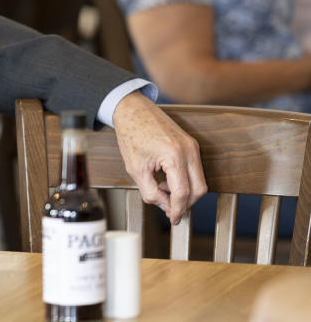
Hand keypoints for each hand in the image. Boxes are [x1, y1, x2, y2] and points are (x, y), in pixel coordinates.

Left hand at [112, 91, 206, 224]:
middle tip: (170, 210)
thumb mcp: (136, 169)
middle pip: (199, 189)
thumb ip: (151, 192)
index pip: (183, 193)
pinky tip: (166, 181)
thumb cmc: (131, 135)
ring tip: (163, 191)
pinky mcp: (191, 144)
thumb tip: (165, 207)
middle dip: (186, 203)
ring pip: (200, 180)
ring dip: (185, 192)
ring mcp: (192, 145)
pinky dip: (185, 180)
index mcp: (174, 156)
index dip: (178, 210)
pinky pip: (195, 169)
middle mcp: (189, 150)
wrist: (132, 110)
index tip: (173, 219)